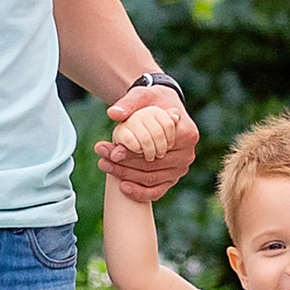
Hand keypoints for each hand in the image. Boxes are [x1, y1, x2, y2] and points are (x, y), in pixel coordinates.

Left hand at [101, 82, 197, 198]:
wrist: (162, 110)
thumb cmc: (153, 102)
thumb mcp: (141, 96)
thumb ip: (128, 103)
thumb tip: (113, 113)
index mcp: (187, 133)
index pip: (155, 147)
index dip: (131, 151)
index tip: (111, 150)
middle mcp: (188, 154)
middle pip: (151, 165)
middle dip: (124, 164)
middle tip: (102, 158)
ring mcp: (181, 169)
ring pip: (151, 179)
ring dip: (126, 175)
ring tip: (104, 165)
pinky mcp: (173, 179)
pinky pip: (157, 191)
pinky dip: (140, 192)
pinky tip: (122, 187)